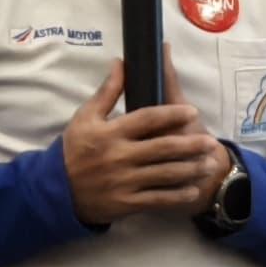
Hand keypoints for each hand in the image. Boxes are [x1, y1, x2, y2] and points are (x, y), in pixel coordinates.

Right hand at [61, 63, 228, 225]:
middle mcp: (119, 156)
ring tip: (208, 164)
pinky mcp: (125, 203)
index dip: (171, 114)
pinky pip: (156, 199)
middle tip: (210, 142)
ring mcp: (124, 181)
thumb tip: (121, 63)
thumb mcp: (85, 117)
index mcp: (110, 132)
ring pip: (164, 174)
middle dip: (190, 145)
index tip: (192, 112)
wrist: (56, 190)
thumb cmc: (74, 149)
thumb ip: (107, 92)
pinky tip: (192, 190)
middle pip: (162, 148)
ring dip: (190, 169)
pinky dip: (176, 196)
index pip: (146, 119)